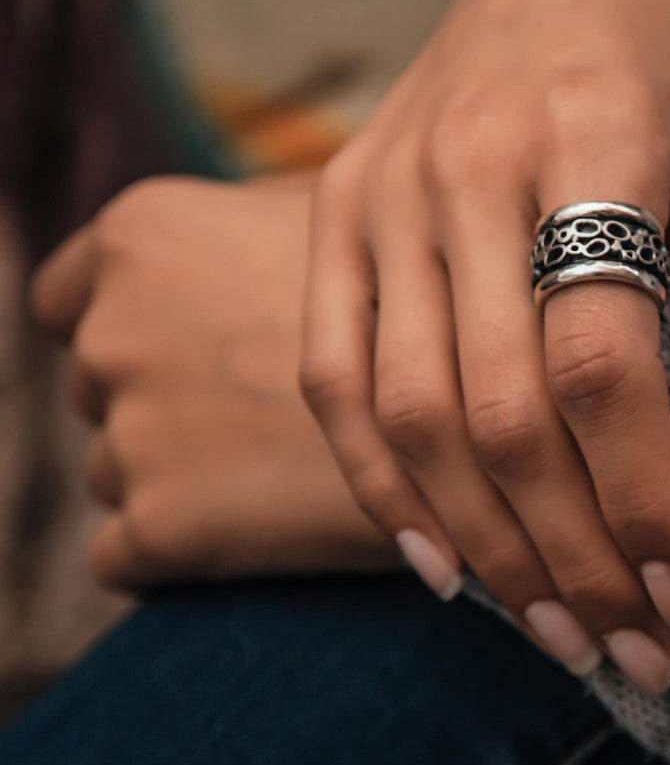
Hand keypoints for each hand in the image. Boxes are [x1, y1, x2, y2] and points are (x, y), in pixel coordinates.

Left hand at [31, 175, 399, 588]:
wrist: (501, 390)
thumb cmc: (429, 282)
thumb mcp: (338, 211)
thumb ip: (260, 214)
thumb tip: (243, 220)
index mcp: (144, 234)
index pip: (72, 293)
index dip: (128, 326)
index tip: (190, 353)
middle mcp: (117, 326)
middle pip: (99, 386)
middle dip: (162, 403)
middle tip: (258, 421)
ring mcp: (132, 430)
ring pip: (115, 469)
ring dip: (179, 478)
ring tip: (279, 472)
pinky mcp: (162, 527)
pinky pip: (126, 553)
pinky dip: (180, 551)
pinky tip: (264, 528)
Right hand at [302, 0, 669, 694]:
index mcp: (591, 135)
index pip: (602, 358)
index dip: (642, 497)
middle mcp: (464, 164)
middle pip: (501, 406)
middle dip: (569, 553)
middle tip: (627, 647)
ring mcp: (381, 191)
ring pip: (408, 409)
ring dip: (482, 543)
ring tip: (552, 631)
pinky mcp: (335, 214)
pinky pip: (333, 376)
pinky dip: (379, 483)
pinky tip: (443, 565)